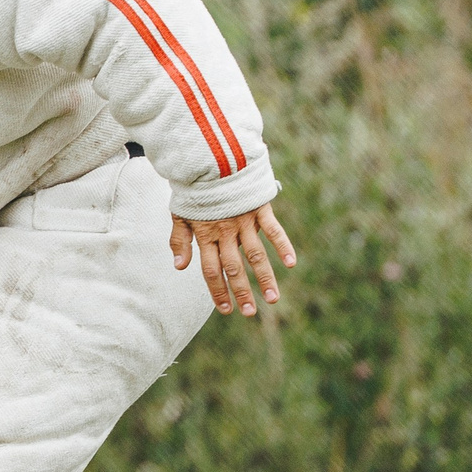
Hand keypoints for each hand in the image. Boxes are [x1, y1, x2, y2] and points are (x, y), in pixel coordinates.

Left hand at [170, 202, 297, 317]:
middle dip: (242, 291)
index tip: (226, 310)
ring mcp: (244, 221)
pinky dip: (283, 245)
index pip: (212, 270)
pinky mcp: (259, 208)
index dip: (218, 291)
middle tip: (250, 313)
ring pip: (256, 255)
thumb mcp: (180, 214)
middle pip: (234, 267)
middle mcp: (225, 232)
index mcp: (206, 235)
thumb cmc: (195, 190)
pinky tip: (291, 263)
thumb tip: (180, 267)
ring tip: (273, 299)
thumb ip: (180, 240)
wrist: (209, 159)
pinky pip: (273, 230)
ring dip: (265, 277)